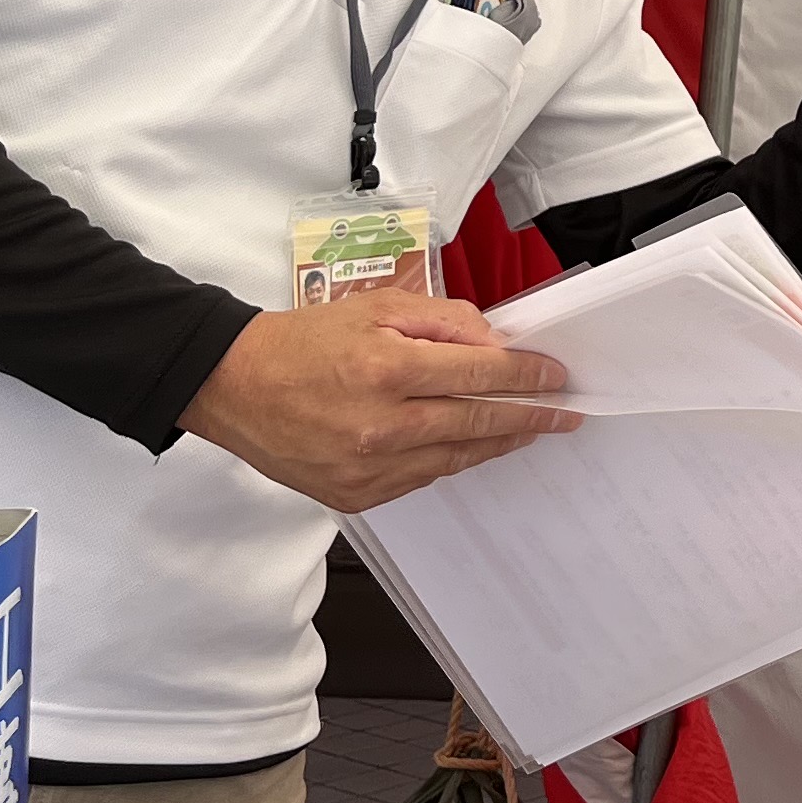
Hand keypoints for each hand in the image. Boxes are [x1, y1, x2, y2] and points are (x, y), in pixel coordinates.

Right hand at [179, 288, 579, 512]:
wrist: (236, 387)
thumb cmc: (305, 341)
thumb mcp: (376, 307)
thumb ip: (442, 321)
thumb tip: (493, 342)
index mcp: (388, 368)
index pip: (481, 374)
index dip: (527, 375)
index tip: (557, 376)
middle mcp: (382, 425)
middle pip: (477, 421)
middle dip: (530, 415)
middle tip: (565, 413)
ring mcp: (369, 467)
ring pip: (456, 456)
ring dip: (497, 441)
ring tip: (529, 429)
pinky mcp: (357, 495)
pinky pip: (423, 477)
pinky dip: (451, 459)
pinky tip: (472, 445)